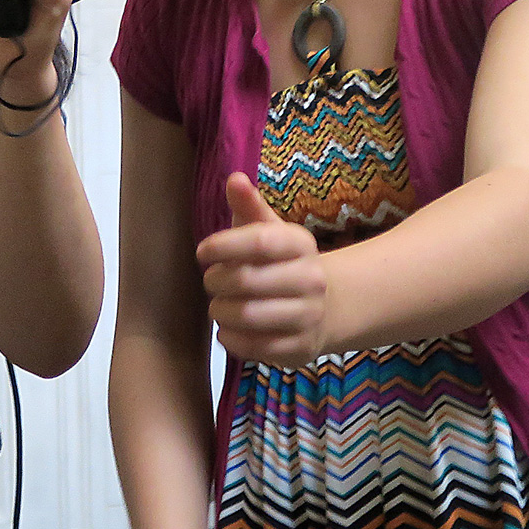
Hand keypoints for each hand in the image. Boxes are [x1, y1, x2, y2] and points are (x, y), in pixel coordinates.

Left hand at [196, 175, 327, 364]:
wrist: (325, 307)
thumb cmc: (281, 263)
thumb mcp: (269, 231)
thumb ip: (249, 206)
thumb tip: (234, 179)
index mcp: (301, 244)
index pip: (259, 241)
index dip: (223, 245)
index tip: (202, 252)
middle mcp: (311, 279)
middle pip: (247, 281)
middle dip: (216, 282)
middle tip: (211, 282)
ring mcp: (309, 316)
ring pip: (247, 316)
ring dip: (220, 312)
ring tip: (218, 306)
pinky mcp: (300, 349)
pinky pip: (253, 346)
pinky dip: (231, 338)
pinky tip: (229, 328)